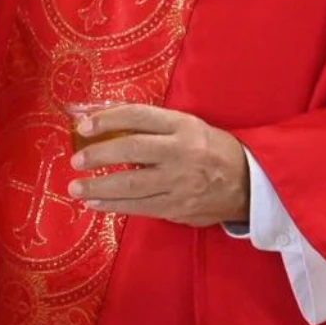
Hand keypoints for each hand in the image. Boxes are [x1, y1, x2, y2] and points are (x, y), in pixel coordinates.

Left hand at [67, 105, 249, 227]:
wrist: (249, 183)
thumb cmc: (209, 148)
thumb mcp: (186, 126)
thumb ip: (148, 124)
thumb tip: (101, 118)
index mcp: (182, 126)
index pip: (138, 116)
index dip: (108, 119)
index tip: (83, 126)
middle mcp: (181, 152)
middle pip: (132, 150)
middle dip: (99, 156)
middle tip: (76, 161)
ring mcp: (180, 183)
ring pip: (133, 185)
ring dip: (99, 187)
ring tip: (77, 187)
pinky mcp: (178, 208)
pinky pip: (140, 207)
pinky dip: (115, 206)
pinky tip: (96, 203)